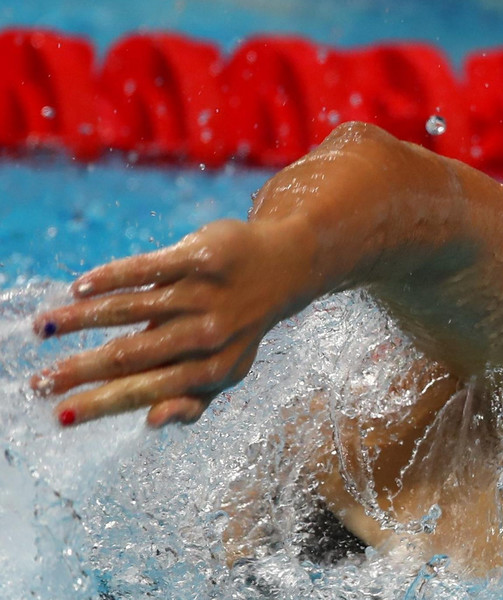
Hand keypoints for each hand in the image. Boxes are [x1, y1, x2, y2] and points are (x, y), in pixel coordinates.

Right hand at [31, 218, 315, 426]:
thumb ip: (191, 400)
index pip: (147, 391)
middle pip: (132, 355)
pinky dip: (109, 278)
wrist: (284, 266)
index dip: (102, 404)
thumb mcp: (226, 370)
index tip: (59, 417)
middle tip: (38, 382)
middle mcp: (209, 334)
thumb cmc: (240, 327)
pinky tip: (78, 288)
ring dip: (79, 319)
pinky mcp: (200, 255)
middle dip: (79, 371)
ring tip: (43, 328)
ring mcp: (204, 293)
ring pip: (130, 308)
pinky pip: (145, 268)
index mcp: (214, 369)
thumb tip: (150, 424)